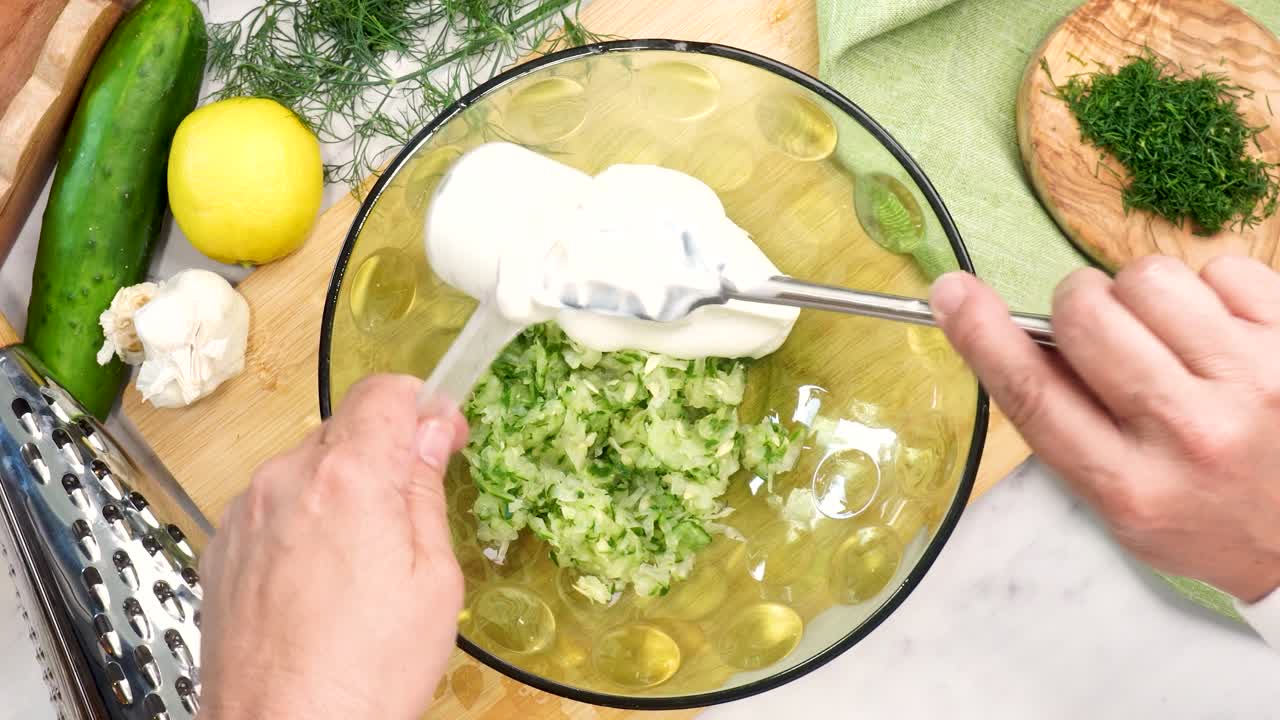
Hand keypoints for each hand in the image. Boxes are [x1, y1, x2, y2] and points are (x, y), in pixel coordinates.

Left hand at [198, 375, 469, 718]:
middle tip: (412, 511)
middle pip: (345, 430)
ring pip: (307, 470)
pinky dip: (303, 523)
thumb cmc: (364, 672)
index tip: (442, 436)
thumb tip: (430, 434)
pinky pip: (274, 508)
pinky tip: (322, 580)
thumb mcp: (433, 580)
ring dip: (341, 492)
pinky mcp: (222, 547)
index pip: (384, 392)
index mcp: (348, 478)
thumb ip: (425, 491)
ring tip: (364, 563)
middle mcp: (286, 480)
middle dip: (385, 456)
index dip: (424, 406)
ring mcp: (246, 513)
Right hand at [930, 256, 1279, 602]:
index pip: (1033, 394)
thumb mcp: (1121, 502)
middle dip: (1079, 307)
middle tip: (1103, 334)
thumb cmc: (1206, 514)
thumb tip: (1014, 330)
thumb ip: (1068, 425)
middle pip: (1086, 316)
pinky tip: (1221, 335)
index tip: (950, 292)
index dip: (981, 335)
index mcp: (1130, 487)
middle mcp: (1191, 435)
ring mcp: (1254, 383)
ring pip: (1150, 277)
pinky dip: (1210, 291)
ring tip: (1172, 338)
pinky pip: (1221, 268)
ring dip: (1144, 296)